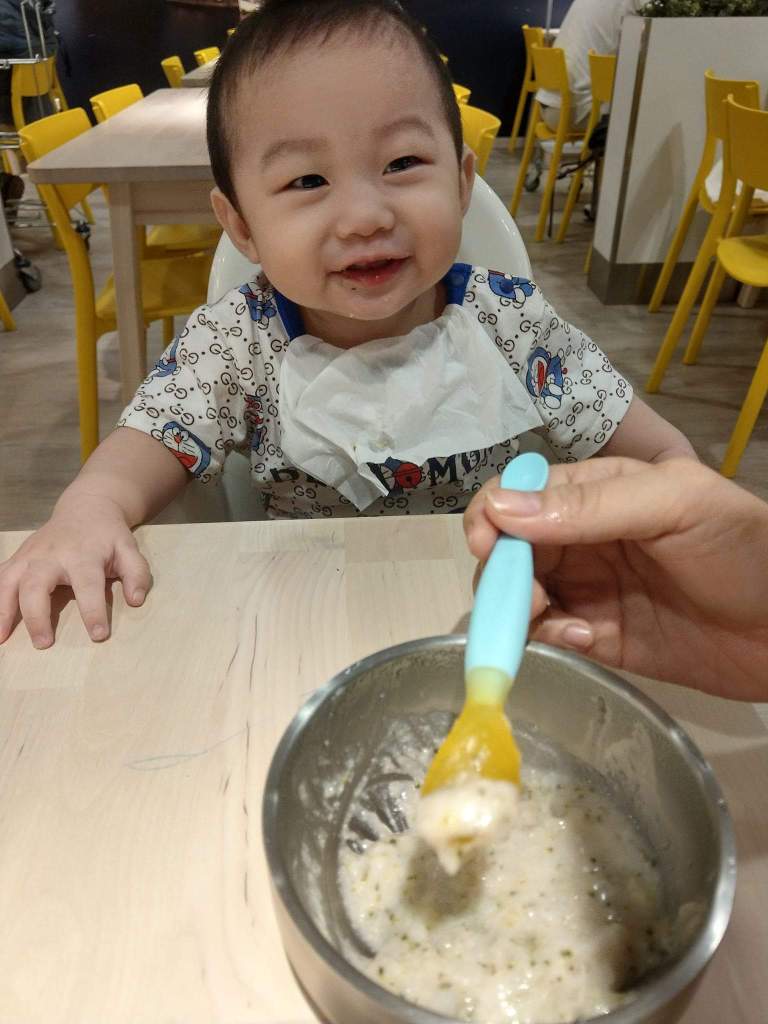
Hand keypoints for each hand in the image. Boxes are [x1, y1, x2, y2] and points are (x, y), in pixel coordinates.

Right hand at [0, 494, 150, 647]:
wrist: (87, 508)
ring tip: (2, 639)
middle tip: (44, 643)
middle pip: (36, 584)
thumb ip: (137, 574)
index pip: (88, 585)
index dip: (93, 611)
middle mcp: (51, 555)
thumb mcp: (130, 549)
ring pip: (8, 581)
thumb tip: (136, 600)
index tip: (99, 635)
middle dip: (37, 615)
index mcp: (83, 555)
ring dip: (2, 610)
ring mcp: (30, 555)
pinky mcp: (18, 558)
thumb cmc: (108, 536)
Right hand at [464, 457, 767, 699]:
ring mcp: (588, 589)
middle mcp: (582, 538)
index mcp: (596, 491)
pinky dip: (551, 641)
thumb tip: (500, 508)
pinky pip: (549, 637)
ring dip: (521, 611)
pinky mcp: (598, 639)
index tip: (487, 546)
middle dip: (502, 573)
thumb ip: (591, 503)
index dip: (491, 516)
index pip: (519, 493)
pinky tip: (586, 641)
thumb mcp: (675, 504)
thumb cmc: (742, 548)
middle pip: (507, 550)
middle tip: (527, 599)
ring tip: (558, 623)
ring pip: (519, 597)